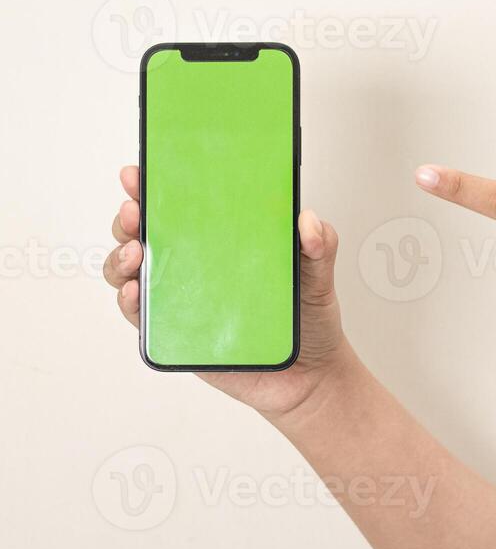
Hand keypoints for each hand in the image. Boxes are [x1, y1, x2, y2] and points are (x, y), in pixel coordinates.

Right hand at [103, 166, 352, 418]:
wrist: (309, 375)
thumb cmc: (309, 320)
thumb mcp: (318, 275)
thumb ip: (320, 244)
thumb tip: (308, 222)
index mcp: (224, 241)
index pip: (183, 207)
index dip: (157, 187)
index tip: (143, 173)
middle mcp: (196, 266)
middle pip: (146, 233)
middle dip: (131, 217)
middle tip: (135, 212)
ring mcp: (182, 300)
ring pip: (133, 272)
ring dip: (122, 257)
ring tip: (136, 253)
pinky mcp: (177, 334)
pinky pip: (142, 317)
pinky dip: (130, 302)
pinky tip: (136, 292)